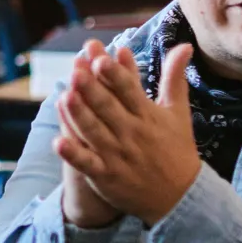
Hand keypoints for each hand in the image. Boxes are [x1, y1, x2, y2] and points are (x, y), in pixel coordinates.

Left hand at [53, 40, 202, 225]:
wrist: (180, 197)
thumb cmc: (177, 148)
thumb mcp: (178, 112)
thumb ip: (174, 77)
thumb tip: (184, 45)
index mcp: (147, 116)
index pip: (129, 91)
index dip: (115, 74)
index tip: (102, 58)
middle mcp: (132, 134)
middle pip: (108, 108)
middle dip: (92, 89)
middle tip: (77, 70)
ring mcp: (117, 156)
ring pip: (94, 133)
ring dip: (79, 115)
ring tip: (64, 97)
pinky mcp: (106, 176)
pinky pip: (87, 164)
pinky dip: (73, 154)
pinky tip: (58, 142)